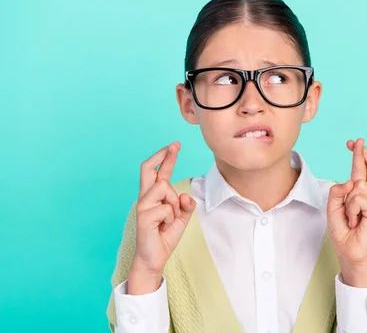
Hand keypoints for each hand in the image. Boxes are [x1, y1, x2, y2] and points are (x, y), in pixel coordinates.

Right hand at [128, 142, 195, 293]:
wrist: (154, 258)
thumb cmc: (164, 237)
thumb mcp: (182, 219)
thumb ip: (186, 206)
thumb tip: (185, 195)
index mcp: (155, 196)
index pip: (159, 172)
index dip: (166, 157)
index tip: (175, 144)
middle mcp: (146, 197)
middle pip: (148, 168)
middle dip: (162, 155)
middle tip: (174, 145)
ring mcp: (142, 205)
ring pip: (164, 186)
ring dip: (174, 203)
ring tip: (170, 219)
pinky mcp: (143, 216)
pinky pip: (167, 208)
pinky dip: (172, 218)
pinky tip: (163, 227)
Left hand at [327, 138, 366, 286]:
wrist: (350, 252)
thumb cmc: (343, 232)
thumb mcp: (333, 209)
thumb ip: (337, 192)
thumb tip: (351, 181)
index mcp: (361, 194)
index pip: (362, 171)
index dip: (359, 155)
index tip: (353, 142)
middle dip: (361, 153)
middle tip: (356, 140)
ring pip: (357, 185)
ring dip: (348, 204)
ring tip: (351, 219)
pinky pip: (357, 198)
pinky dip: (351, 210)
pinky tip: (356, 221)